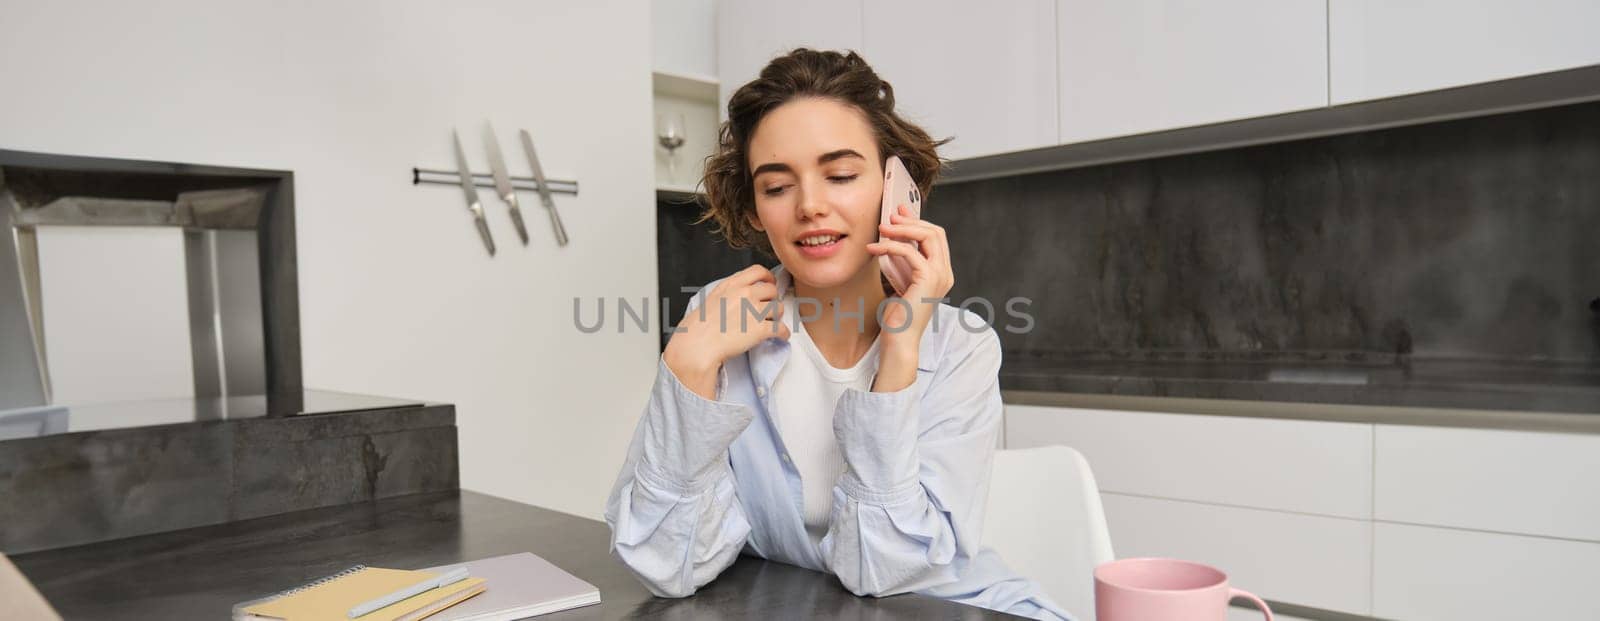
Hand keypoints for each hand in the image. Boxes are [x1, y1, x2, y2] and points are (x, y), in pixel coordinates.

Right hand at [663, 264, 789, 398]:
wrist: (697, 345)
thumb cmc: (698, 327)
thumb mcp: (712, 298)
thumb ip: (730, 292)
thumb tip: (743, 294)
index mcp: (732, 285)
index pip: (759, 271)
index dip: (768, 278)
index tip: (770, 285)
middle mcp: (745, 294)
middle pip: (772, 290)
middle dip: (772, 300)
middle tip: (766, 310)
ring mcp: (754, 311)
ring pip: (779, 308)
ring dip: (776, 317)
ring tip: (768, 324)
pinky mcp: (760, 329)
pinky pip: (781, 328)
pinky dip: (783, 334)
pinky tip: (781, 336)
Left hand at [866, 204, 954, 390]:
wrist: (899, 340)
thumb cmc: (898, 316)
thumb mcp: (901, 281)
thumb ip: (902, 261)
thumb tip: (894, 238)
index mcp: (942, 273)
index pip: (936, 237)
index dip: (918, 222)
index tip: (899, 213)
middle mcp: (945, 273)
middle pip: (936, 232)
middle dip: (912, 220)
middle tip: (890, 217)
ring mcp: (940, 275)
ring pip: (928, 236)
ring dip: (903, 228)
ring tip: (881, 229)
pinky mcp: (928, 279)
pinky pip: (910, 251)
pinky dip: (890, 246)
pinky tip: (873, 249)